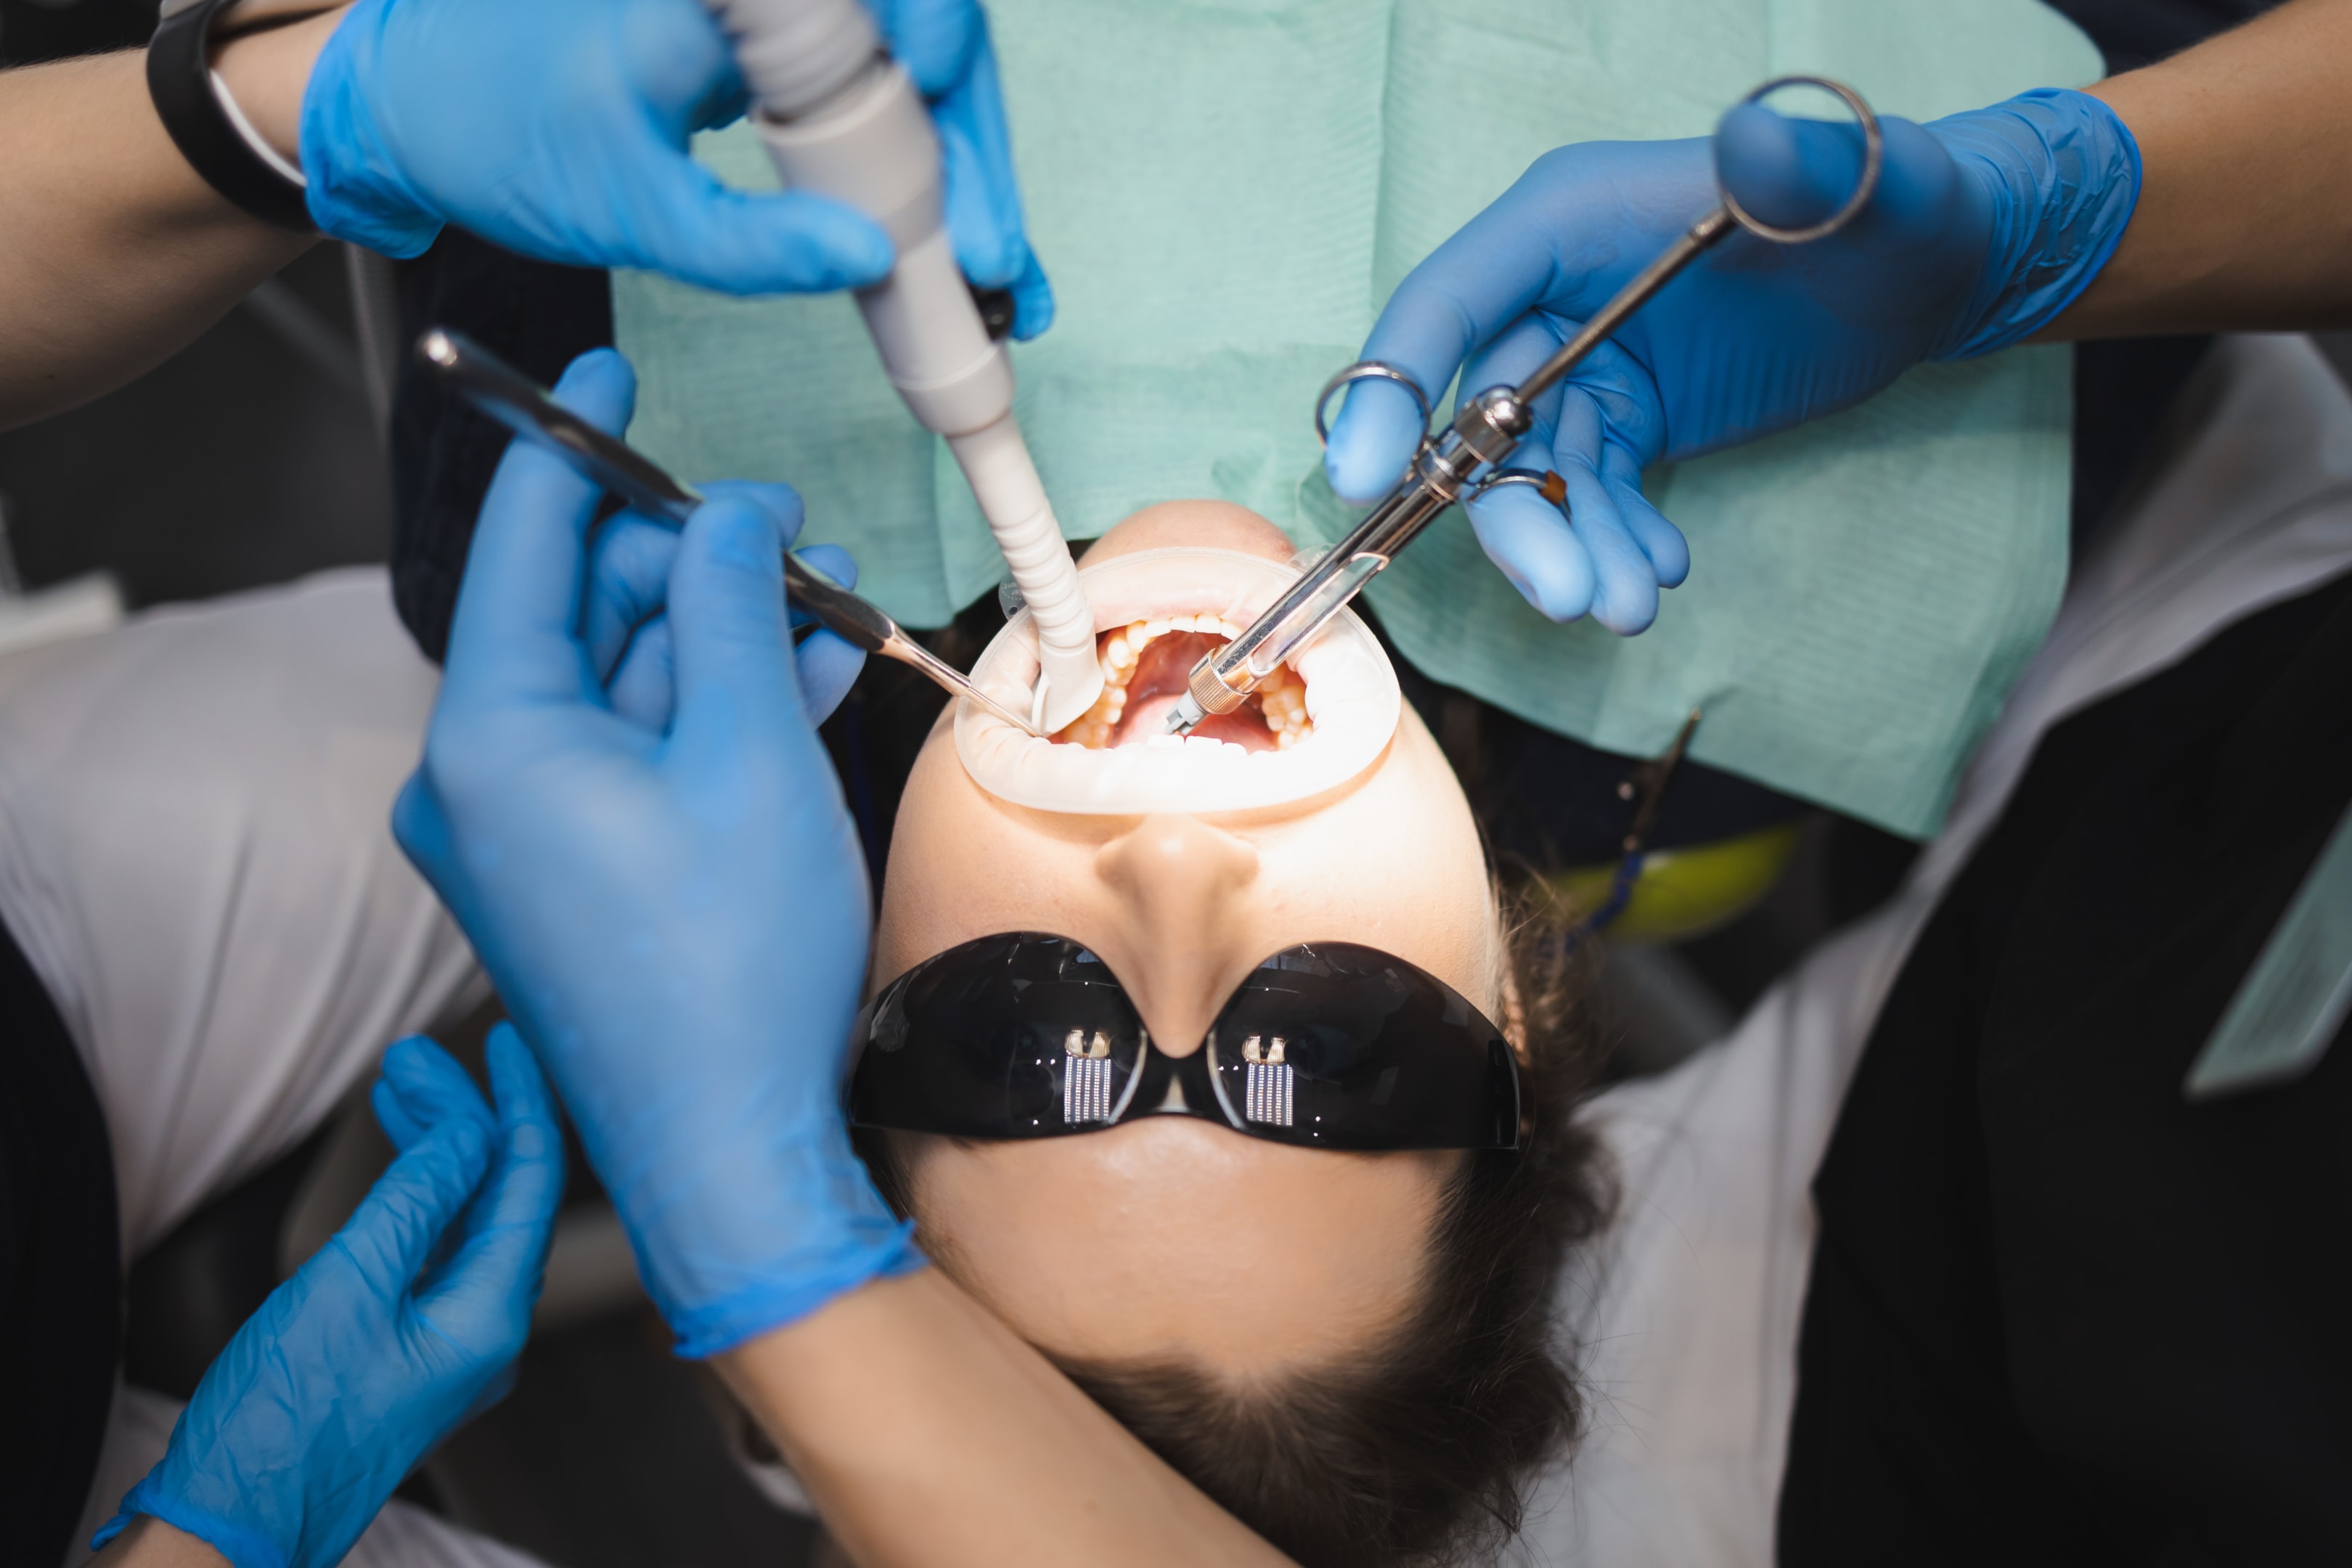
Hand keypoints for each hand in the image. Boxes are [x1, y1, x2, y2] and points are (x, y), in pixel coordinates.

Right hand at [93, 1033, 562, 1567]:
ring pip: (469, 1224)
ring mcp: (454, 1349)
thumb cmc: (282, 1425)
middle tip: (414, 1061)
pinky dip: (422, 1203)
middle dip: (465, 1118)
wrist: (232, 1527)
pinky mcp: (414, 1359)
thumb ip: (414, 1202)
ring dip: (440, 1154)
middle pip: (501, 1196)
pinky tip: (399, 1166)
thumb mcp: (347, 1287)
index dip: (519, 1102)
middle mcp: (488, 1333)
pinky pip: (440, 1259)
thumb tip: (467, 1134)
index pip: (528, 1180)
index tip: (502, 1043)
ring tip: (398, 1091)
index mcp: (490, 1315)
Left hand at [300, 0, 1051, 329]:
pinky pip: (881, 108)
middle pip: (927, 40)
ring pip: (918, 80)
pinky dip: (926, 179)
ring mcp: (783, 22)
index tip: (943, 113)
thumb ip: (746, 243)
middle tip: (1001, 261)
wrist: (420, 108)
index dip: (934, 42)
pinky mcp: (783, 64)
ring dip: (967, 175)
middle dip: (976, 152)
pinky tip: (962, 248)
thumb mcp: (625, 208)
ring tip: (1001, 279)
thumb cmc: (496, 131)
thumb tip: (866, 261)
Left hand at [393, 348, 918, 1358]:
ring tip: (828, 594)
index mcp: (494, 733)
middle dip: (690, 556)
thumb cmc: (736, 966)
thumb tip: (728, 509)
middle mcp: (483, 775)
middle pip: (584, 610)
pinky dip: (714, 710)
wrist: (731, 1147)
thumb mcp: (750, 754)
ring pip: (626, 682)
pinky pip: (638, 752)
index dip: (576, 441)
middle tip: (794, 522)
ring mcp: (525, 828)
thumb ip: (729, 608)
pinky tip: (807, 670)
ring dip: (723, 633)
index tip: (610, 365)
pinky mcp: (573, 868)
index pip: (525, 540)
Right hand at [1325, 88, 2137, 631]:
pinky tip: (1661, 572)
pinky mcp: (1625, 416)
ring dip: (1571, 547)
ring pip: (1535, 474)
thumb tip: (1754, 146)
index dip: (1392, 387)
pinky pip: (1592, 494)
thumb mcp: (1856, 183)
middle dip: (1510, 515)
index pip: (1449, 303)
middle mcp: (1554, 291)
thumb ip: (1797, 169)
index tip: (1362, 480)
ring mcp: (1585, 359)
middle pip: (1477, 416)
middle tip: (1565, 597)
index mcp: (1565, 217)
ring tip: (1631, 605)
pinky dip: (1617, 541)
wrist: (1940, 265)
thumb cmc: (1893, 202)